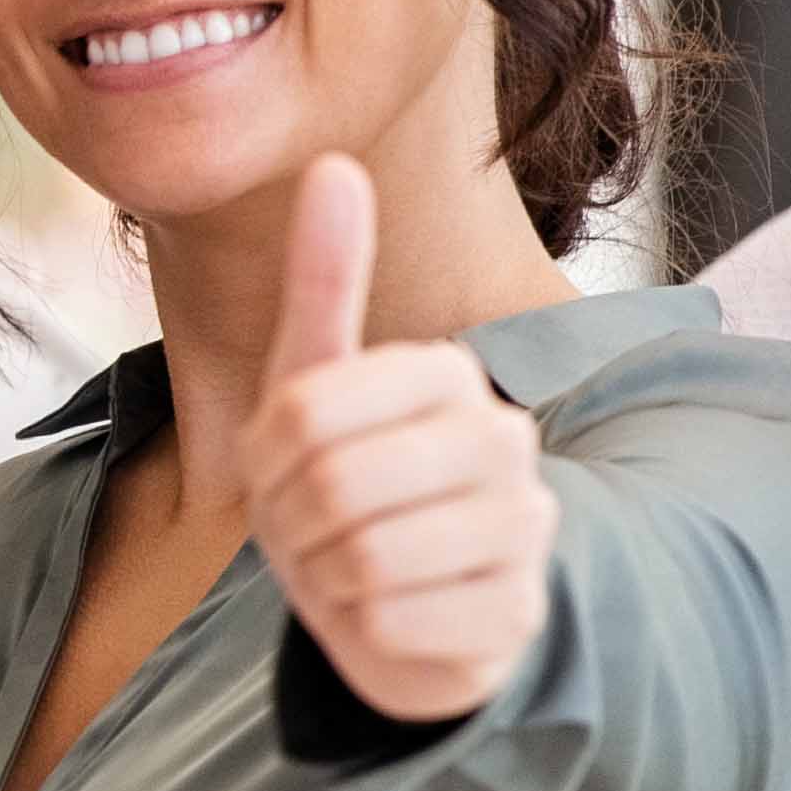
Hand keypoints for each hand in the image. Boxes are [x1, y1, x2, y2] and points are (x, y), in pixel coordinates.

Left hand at [237, 152, 551, 722]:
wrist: (394, 610)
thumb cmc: (341, 491)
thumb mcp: (309, 387)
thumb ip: (326, 281)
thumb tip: (335, 162)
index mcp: (447, 376)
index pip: (302, 410)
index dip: (266, 457)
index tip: (286, 470)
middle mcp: (504, 440)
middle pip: (330, 483)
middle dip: (291, 524)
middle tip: (311, 532)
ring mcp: (524, 529)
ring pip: (363, 556)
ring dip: (322, 577)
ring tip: (345, 569)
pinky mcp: (515, 614)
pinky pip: (391, 621)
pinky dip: (360, 629)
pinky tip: (384, 616)